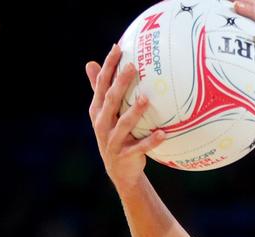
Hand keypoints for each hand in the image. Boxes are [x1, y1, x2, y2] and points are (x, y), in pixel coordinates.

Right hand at [85, 44, 165, 188]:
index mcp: (97, 110)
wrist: (119, 170)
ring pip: (124, 123)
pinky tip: (164, 133)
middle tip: (133, 67)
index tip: (118, 47)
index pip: (101, 84)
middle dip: (120, 83)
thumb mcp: (105, 113)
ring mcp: (112, 139)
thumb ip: (99, 90)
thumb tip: (90, 63)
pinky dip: (151, 141)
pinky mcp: (125, 154)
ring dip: (135, 111)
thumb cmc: (115, 135)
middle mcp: (101, 123)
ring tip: (147, 99)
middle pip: (111, 100)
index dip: (108, 66)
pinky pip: (140, 147)